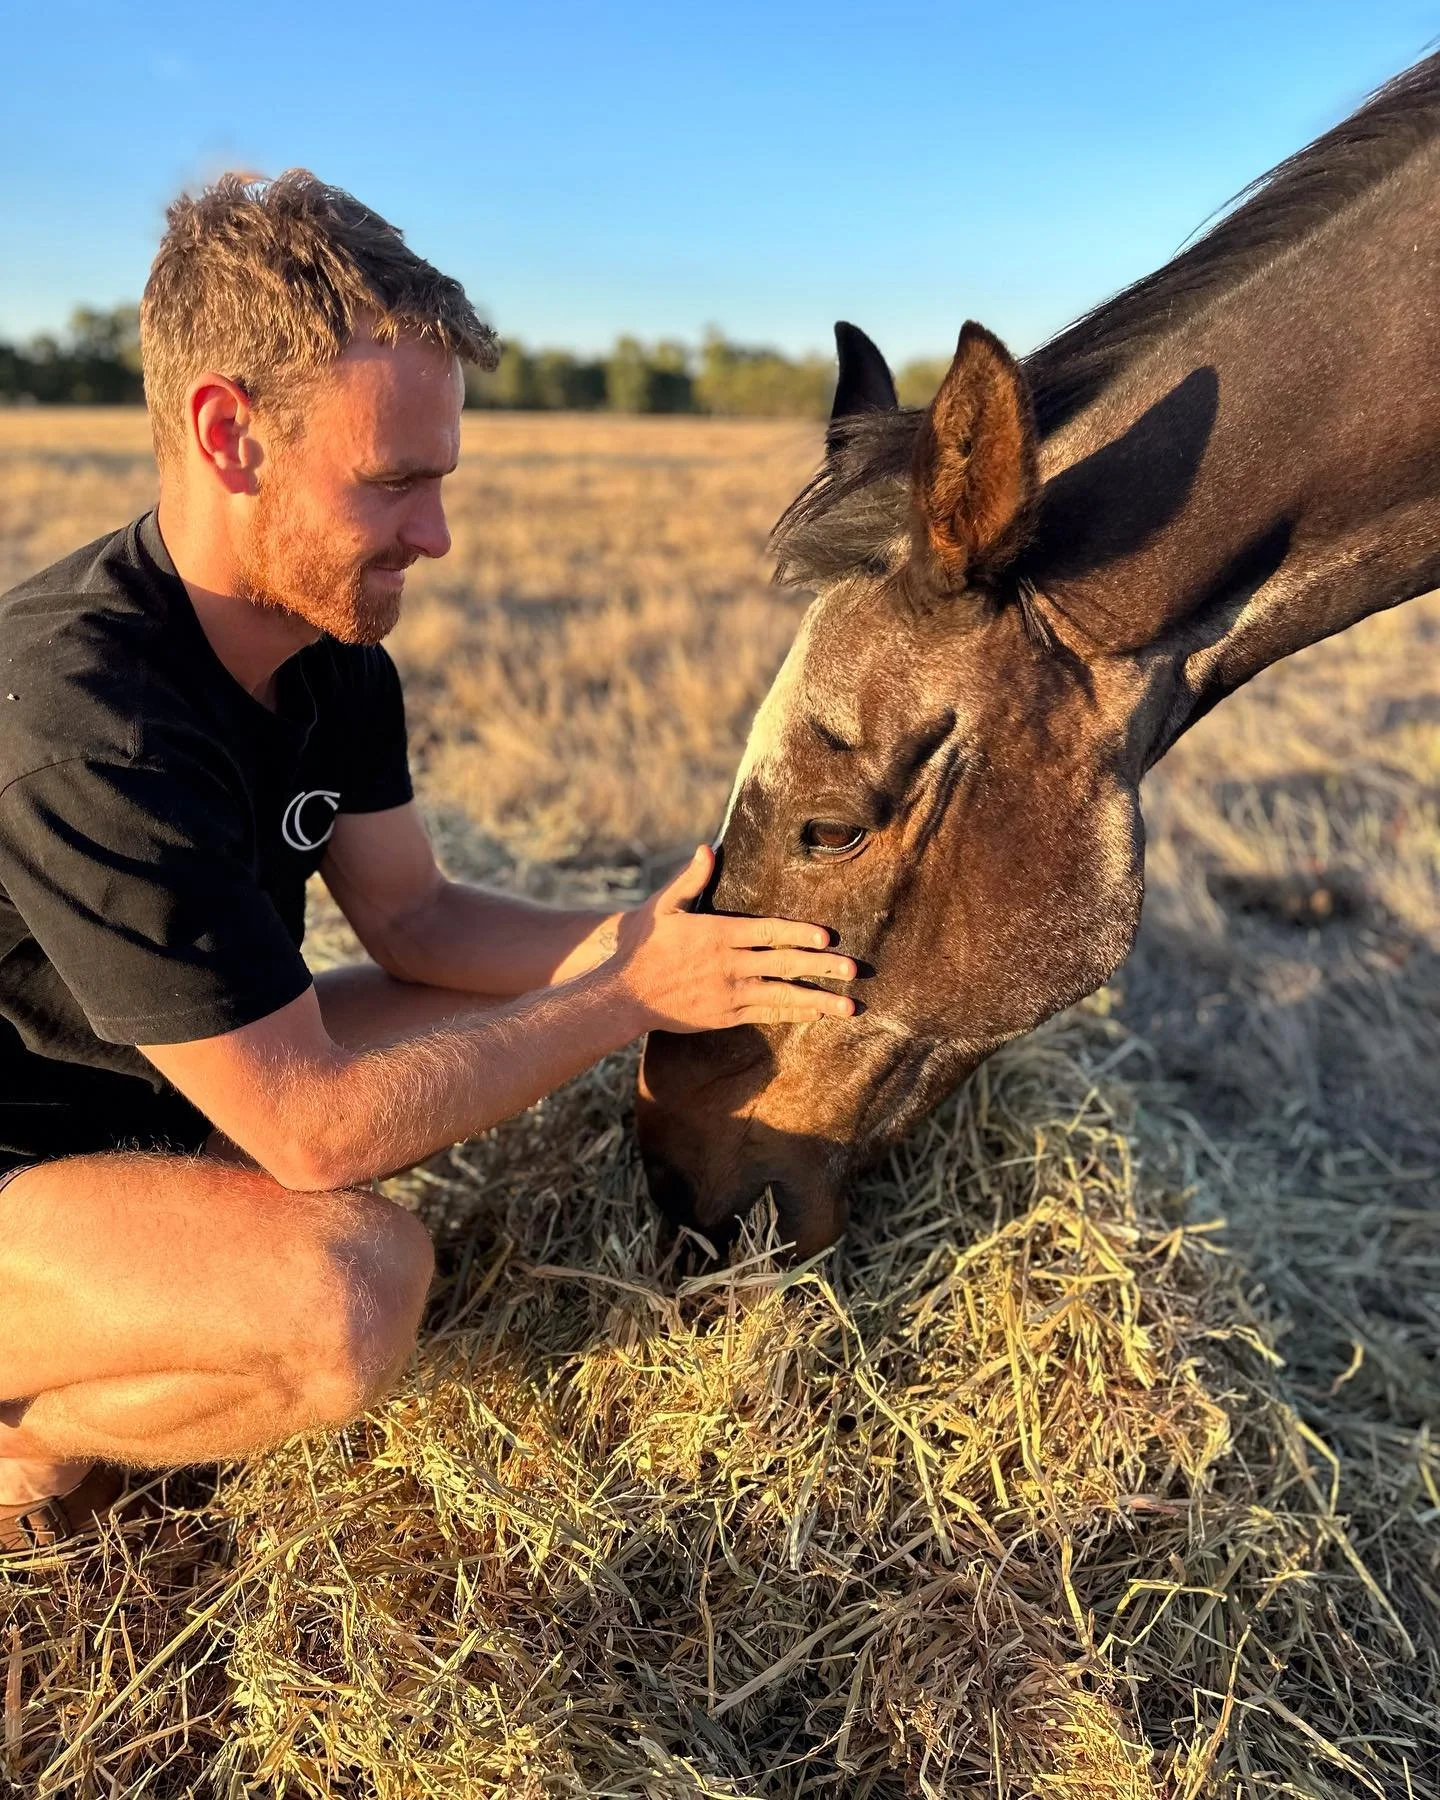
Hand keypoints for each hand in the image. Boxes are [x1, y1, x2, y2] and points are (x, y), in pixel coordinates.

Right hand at [609, 845, 856, 1033]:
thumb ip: (691, 879)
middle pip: (784, 964)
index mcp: (718, 934)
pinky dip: (793, 1014)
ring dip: (818, 1000)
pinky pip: (767, 1014)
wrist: (625, 994)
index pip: (767, 932)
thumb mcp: (663, 907)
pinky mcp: (726, 1015)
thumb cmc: (645, 947)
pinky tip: (817, 1014)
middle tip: (854, 969)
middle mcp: (730, 965)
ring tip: (848, 1005)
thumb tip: (708, 848)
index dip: (799, 934)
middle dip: (822, 967)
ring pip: (783, 995)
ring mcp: (730, 993)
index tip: (826, 936)